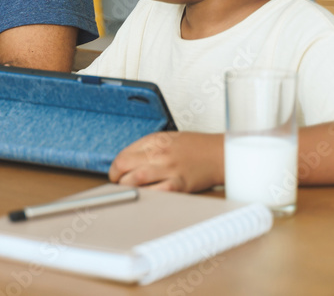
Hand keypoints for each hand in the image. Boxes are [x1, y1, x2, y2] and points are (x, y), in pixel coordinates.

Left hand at [108, 132, 223, 192]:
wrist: (219, 153)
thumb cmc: (195, 147)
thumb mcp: (167, 138)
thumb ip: (147, 148)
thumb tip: (127, 162)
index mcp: (154, 141)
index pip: (123, 155)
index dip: (114, 168)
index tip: (116, 174)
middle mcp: (159, 154)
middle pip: (124, 166)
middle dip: (116, 178)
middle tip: (119, 183)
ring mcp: (169, 169)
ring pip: (136, 180)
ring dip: (127, 187)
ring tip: (130, 190)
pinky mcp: (180, 184)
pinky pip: (157, 192)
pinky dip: (147, 195)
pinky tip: (147, 196)